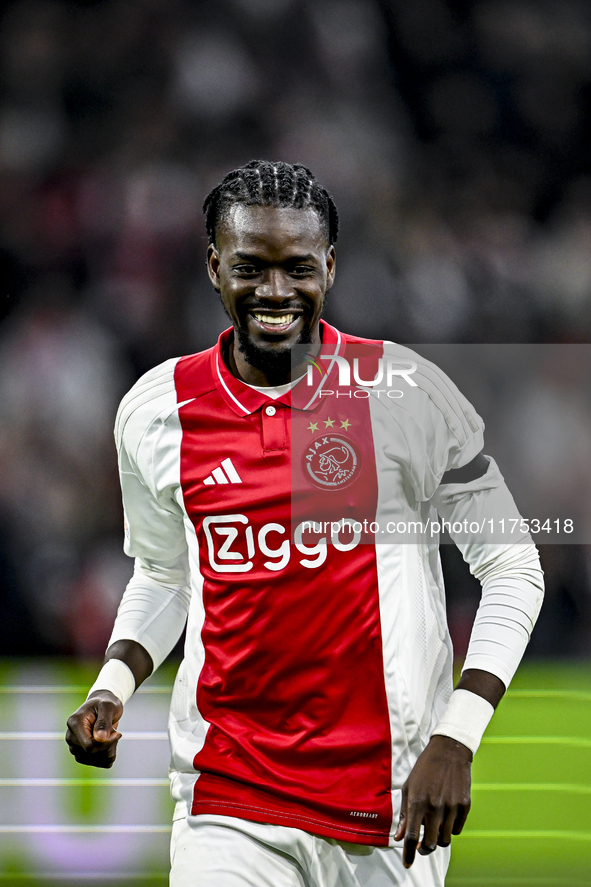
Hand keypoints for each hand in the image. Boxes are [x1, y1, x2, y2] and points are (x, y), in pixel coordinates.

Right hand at [65, 691, 123, 768]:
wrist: (103, 707)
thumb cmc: (106, 704)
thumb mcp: (108, 707)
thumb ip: (104, 722)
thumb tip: (100, 739)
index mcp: (74, 723)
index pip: (89, 746)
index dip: (106, 744)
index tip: (118, 734)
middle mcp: (71, 738)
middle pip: (92, 754)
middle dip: (109, 745)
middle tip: (115, 732)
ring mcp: (75, 748)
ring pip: (96, 761)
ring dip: (110, 750)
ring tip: (110, 735)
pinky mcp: (83, 755)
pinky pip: (100, 763)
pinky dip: (109, 755)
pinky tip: (110, 743)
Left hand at [394, 734, 471, 867]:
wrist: (449, 751)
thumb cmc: (424, 769)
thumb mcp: (409, 788)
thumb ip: (405, 814)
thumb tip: (399, 837)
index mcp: (418, 802)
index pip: (412, 836)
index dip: (409, 854)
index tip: (407, 863)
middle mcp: (435, 807)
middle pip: (430, 844)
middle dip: (424, 849)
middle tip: (421, 846)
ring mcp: (452, 807)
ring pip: (445, 840)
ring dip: (438, 839)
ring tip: (434, 826)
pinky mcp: (465, 806)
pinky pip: (457, 830)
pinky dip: (450, 829)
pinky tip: (446, 818)